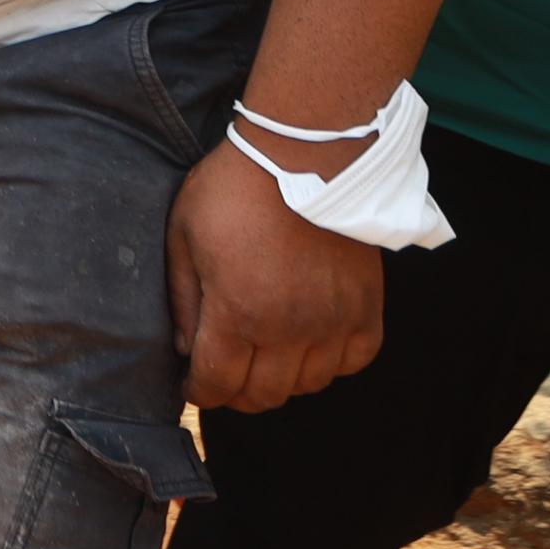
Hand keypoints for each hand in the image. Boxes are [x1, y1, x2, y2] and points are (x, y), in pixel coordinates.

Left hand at [167, 139, 383, 410]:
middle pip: (262, 395)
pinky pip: (354, 360)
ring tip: (269, 354)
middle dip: (236, 391)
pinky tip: (312, 342)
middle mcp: (289, 328)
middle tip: (228, 370)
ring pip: (309, 385)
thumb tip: (187, 349)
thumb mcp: (183, 236)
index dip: (200, 391)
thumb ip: (184, 299)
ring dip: (283, 378)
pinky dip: (332, 362)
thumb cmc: (235, 189)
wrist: (304, 153)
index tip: (195, 382)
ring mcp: (333, 320)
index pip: (216, 385)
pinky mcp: (366, 306)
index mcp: (238, 313)